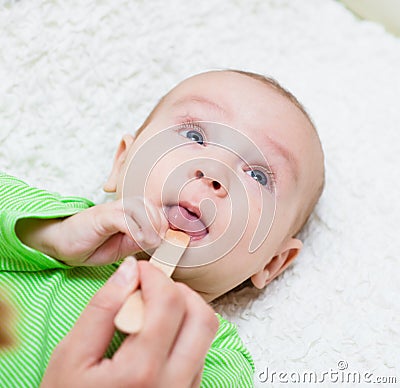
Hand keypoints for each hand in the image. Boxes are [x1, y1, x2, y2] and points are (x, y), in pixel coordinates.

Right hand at [16, 197, 168, 265]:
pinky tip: (139, 241)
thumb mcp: (124, 247)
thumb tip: (163, 241)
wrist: (61, 243)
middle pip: (153, 208)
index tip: (171, 242)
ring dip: (150, 227)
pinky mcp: (102, 215)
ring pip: (142, 210)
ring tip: (151, 244)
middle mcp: (124, 206)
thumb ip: (142, 241)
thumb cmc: (93, 245)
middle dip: (161, 226)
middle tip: (159, 244)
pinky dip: (136, 230)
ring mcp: (113, 209)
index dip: (167, 225)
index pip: (158, 212)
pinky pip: (124, 219)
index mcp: (132, 212)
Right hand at [41, 257, 218, 387]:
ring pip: (206, 333)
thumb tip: (128, 271)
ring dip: (184, 309)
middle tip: (151, 288)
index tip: (139, 271)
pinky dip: (184, 331)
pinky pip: (200, 352)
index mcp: (141, 372)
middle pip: (200, 315)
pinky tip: (158, 334)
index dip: (155, 276)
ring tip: (154, 309)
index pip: (169, 302)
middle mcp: (173, 384)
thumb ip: (101, 309)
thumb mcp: (70, 357)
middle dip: (177, 289)